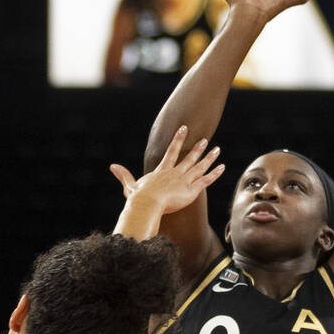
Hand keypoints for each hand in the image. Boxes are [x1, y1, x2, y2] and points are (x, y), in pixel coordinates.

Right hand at [110, 125, 224, 213]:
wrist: (147, 205)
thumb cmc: (138, 198)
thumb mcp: (130, 186)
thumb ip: (124, 176)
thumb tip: (112, 166)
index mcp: (162, 171)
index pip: (171, 151)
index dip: (178, 139)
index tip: (184, 128)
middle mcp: (175, 173)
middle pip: (189, 158)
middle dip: (198, 148)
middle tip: (205, 139)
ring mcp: (184, 181)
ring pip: (199, 167)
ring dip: (209, 158)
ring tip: (217, 149)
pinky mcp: (191, 191)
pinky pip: (205, 181)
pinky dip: (214, 174)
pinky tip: (222, 167)